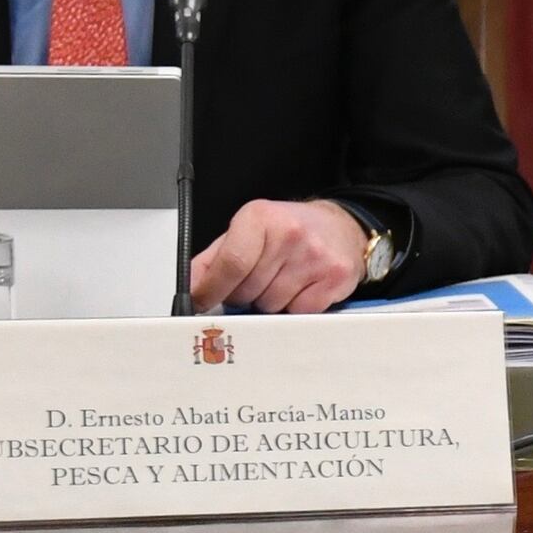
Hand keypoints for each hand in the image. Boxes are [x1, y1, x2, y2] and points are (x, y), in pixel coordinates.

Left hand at [186, 198, 375, 315]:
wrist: (342, 227)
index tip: (201, 302)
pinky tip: (300, 289)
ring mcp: (315, 258)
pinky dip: (293, 308)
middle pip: (247, 291)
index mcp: (260, 218)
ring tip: (280, 282)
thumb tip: (190, 290)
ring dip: (269, 303)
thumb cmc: (289, 230)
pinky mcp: (335, 278)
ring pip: (271, 307)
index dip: (211, 290)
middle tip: (255, 282)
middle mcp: (290, 235)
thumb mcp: (247, 232)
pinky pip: (298, 313)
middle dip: (243, 296)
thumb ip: (214, 260)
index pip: (230, 265)